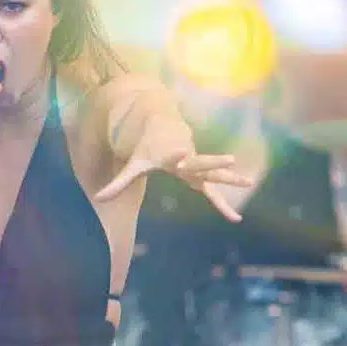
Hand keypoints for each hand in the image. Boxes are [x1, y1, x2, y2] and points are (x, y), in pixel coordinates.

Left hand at [94, 122, 252, 221]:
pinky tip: (234, 219)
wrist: (163, 126)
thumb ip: (118, 182)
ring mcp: (197, 166)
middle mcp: (187, 158)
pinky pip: (213, 191)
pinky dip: (222, 204)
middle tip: (230, 159)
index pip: (175, 154)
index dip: (179, 153)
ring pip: (215, 172)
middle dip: (215, 161)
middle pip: (202, 161)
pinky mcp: (201, 175)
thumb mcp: (133, 164)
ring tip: (249, 181)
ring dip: (231, 177)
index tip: (184, 151)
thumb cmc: (147, 148)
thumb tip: (97, 198)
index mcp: (170, 154)